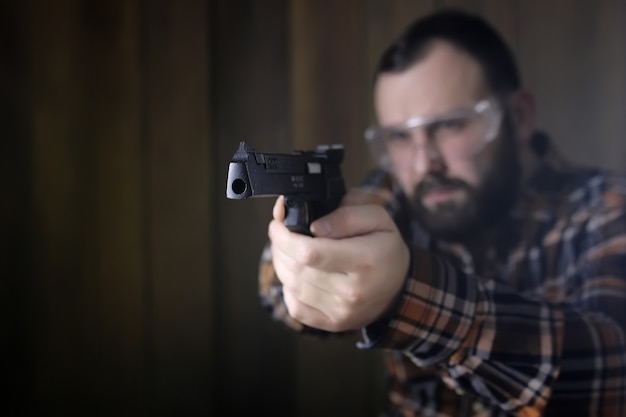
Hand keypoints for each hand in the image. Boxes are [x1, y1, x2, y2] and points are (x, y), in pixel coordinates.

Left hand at [268, 190, 408, 331]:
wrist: (400, 287)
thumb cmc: (385, 247)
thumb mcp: (377, 218)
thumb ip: (346, 216)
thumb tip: (313, 226)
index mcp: (364, 261)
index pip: (309, 252)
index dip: (284, 237)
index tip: (278, 223)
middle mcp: (352, 291)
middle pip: (297, 269)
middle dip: (279, 247)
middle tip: (281, 233)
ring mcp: (342, 312)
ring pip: (292, 287)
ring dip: (281, 265)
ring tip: (286, 250)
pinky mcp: (333, 324)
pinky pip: (296, 308)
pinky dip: (288, 289)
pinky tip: (296, 275)